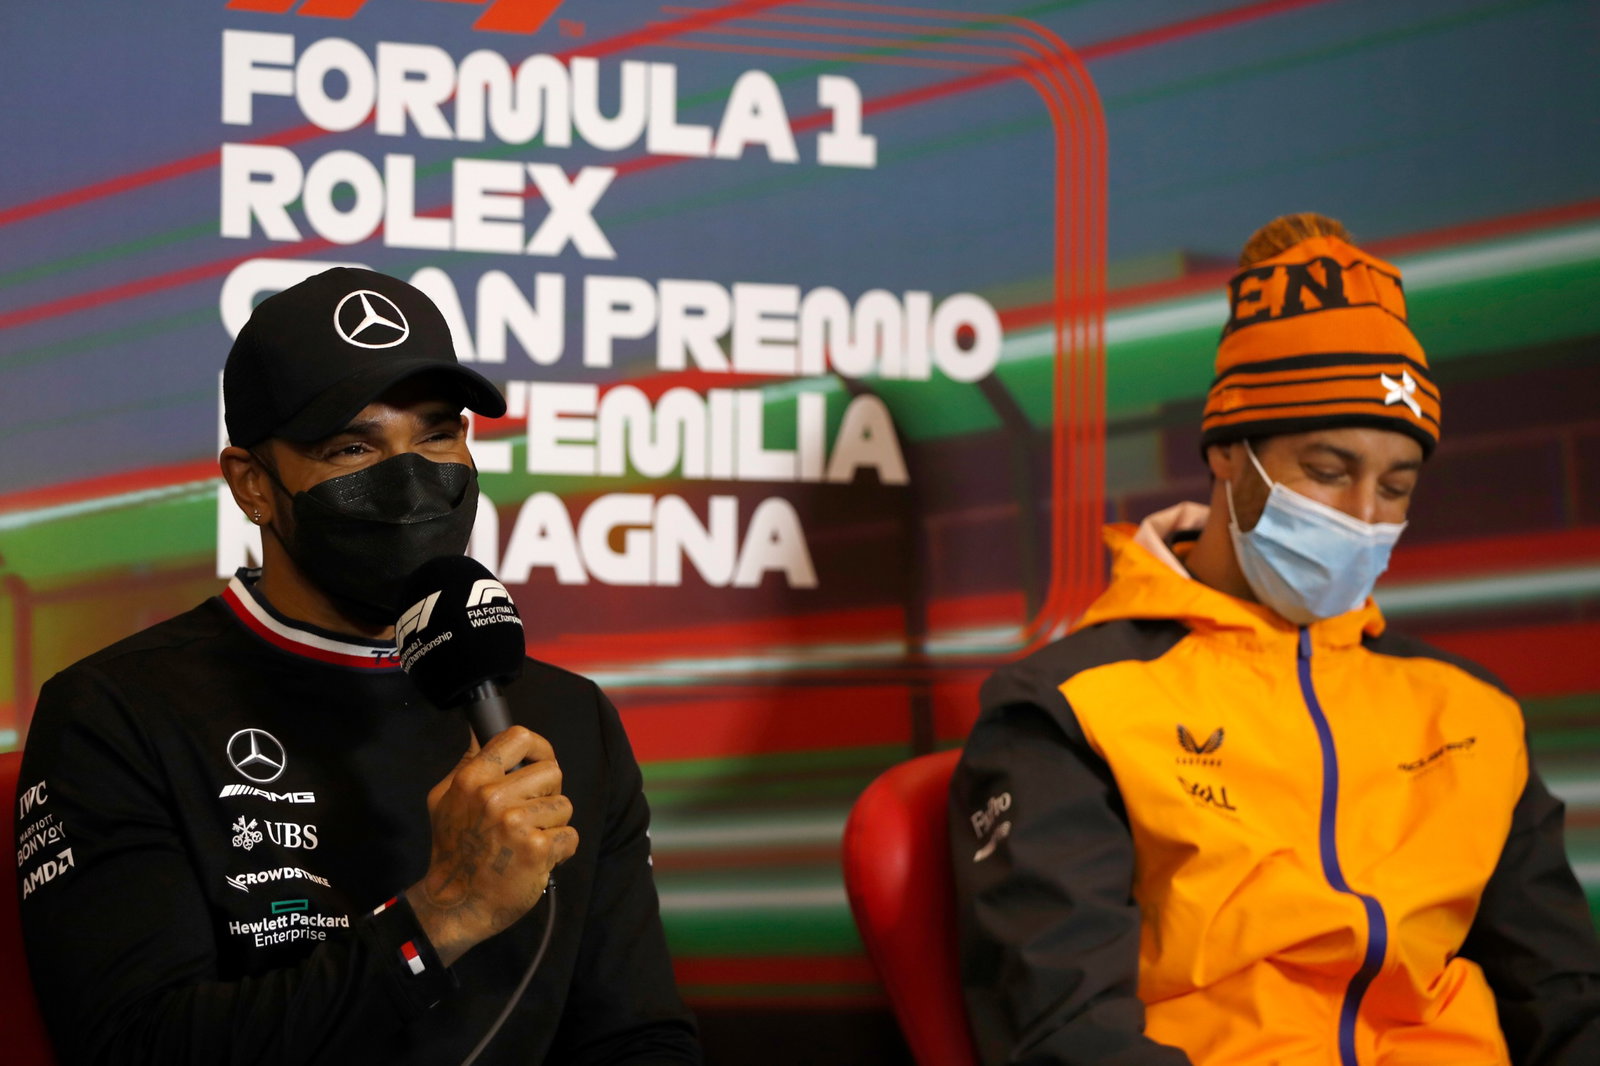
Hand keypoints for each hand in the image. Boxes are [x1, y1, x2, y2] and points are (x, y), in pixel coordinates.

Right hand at [405, 726, 577, 966]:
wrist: (455, 904)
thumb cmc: (453, 849)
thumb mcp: (444, 799)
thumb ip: (467, 764)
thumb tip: (481, 731)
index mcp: (472, 779)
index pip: (519, 737)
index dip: (539, 748)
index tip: (539, 762)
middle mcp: (493, 797)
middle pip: (552, 771)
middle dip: (548, 794)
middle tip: (529, 815)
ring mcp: (516, 823)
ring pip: (564, 805)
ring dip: (553, 825)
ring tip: (529, 840)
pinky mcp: (537, 849)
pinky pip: (570, 836)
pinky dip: (560, 850)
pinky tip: (537, 859)